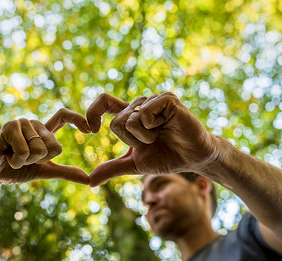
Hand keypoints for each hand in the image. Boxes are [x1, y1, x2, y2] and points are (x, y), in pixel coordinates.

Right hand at [0, 108, 90, 184]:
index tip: (91, 130)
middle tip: (24, 159)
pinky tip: (6, 156)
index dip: (78, 119)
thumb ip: (65, 172)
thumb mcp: (43, 170)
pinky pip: (25, 151)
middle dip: (40, 160)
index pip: (64, 116)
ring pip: (40, 149)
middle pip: (54, 145)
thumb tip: (89, 179)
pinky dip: (16, 161)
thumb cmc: (14, 170)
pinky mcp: (10, 127)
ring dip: (26, 161)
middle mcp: (34, 124)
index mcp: (43, 131)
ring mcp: (22, 123)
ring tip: (13, 157)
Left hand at [87, 93, 219, 185]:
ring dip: (144, 137)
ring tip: (161, 135)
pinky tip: (167, 126)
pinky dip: (153, 127)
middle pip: (117, 122)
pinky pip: (145, 113)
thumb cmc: (166, 157)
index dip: (93, 112)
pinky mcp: (166, 99)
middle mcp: (140, 104)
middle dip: (132, 141)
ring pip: (130, 119)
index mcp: (131, 115)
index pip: (104, 102)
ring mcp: (153, 100)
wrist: (192, 158)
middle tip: (151, 141)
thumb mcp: (135, 164)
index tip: (91, 130)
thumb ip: (112, 168)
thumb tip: (90, 181)